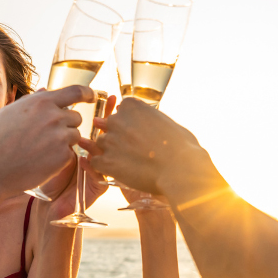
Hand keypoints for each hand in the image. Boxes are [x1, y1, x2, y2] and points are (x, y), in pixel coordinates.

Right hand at [0, 85, 93, 197]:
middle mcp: (54, 116)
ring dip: (64, 142)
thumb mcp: (9, 113)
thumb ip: (32, 101)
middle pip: (76, 117)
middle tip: (48, 137)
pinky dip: (60, 158)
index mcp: (42, 102)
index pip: (76, 91)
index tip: (92, 96)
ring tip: (41, 150)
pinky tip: (41, 161)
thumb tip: (46, 90)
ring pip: (75, 136)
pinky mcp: (63, 157)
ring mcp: (60, 137)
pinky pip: (70, 154)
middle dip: (67, 125)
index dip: (87, 93)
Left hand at [48, 95, 115, 219]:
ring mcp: (98, 169)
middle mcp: (95, 154)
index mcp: (85, 140)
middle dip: (107, 126)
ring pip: (107, 155)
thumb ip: (43, 115)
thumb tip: (42, 88)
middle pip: (109, 136)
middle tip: (104, 117)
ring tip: (84, 141)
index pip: (99, 120)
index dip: (105, 108)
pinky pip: (102, 175)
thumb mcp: (40, 138)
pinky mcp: (97, 187)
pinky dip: (93, 167)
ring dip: (97, 146)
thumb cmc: (40, 170)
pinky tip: (82, 161)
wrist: (41, 202)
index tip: (107, 96)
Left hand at [88, 98, 202, 194]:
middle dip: (118, 137)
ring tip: (129, 162)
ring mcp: (110, 140)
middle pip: (109, 126)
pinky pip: (97, 162)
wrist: (180, 170)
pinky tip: (120, 171)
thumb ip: (147, 116)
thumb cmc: (180, 146)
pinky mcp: (106, 161)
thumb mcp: (165, 121)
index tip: (139, 133)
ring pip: (101, 144)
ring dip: (111, 152)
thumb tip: (142, 116)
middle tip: (135, 150)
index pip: (121, 110)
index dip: (129, 123)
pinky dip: (106, 168)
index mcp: (132, 106)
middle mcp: (117, 120)